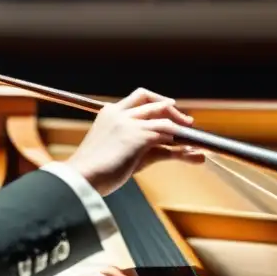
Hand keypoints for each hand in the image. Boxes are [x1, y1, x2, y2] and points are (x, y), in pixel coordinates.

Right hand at [67, 88, 202, 195]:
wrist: (82, 177)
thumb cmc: (95, 170)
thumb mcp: (119, 153)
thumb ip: (146, 150)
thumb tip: (172, 153)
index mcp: (109, 112)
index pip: (139, 98)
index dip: (157, 103)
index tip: (169, 111)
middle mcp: (120, 113)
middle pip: (154, 102)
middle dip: (173, 111)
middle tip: (187, 122)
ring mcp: (130, 123)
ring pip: (164, 119)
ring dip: (181, 128)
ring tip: (193, 141)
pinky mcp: (139, 136)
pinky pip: (167, 133)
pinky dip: (180, 143)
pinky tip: (190, 152)